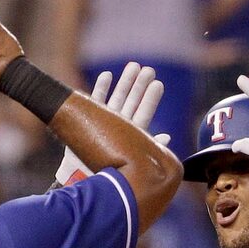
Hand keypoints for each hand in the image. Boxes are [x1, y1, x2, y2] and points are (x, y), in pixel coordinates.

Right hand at [55, 62, 168, 185]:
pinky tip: (107, 75)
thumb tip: (167, 137)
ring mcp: (102, 124)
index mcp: (131, 137)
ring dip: (124, 83)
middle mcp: (118, 128)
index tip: (158, 84)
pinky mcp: (86, 122)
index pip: (144, 114)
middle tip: (148, 70)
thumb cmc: (108, 175)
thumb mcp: (132, 161)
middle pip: (131, 102)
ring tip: (133, 66)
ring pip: (116, 98)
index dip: (151, 99)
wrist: (81, 181)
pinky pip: (94, 101)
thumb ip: (148, 147)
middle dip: (139, 86)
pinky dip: (101, 88)